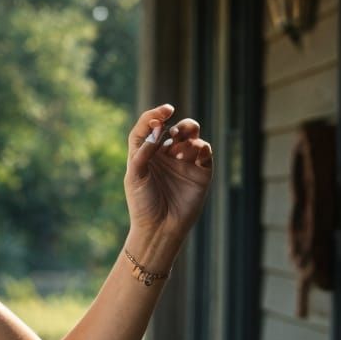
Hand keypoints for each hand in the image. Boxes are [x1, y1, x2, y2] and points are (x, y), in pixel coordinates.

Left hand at [124, 102, 213, 247]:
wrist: (160, 228)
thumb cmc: (143, 204)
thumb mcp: (135, 176)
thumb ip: (143, 151)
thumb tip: (157, 127)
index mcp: (148, 154)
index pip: (151, 127)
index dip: (156, 115)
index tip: (165, 110)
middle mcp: (167, 156)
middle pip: (176, 128)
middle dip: (178, 126)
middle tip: (173, 135)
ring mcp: (185, 163)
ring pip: (193, 136)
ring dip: (188, 137)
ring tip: (178, 154)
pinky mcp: (201, 171)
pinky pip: (205, 151)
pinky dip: (201, 147)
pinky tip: (194, 155)